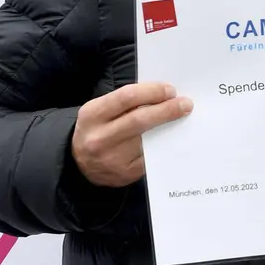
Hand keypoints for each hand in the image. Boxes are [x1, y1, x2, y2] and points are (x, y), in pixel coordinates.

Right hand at [70, 82, 191, 187]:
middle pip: (140, 119)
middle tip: (185, 104)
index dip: (152, 92)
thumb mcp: (100, 110)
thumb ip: (126, 102)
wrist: (79, 163)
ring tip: (182, 118)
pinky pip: (151, 157)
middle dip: (167, 110)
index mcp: (93, 115)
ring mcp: (112, 158)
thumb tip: (163, 94)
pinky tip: (173, 138)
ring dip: (169, 128)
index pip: (126, 97)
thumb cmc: (97, 128)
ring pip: (149, 140)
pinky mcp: (125, 174)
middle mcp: (100, 138)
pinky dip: (164, 146)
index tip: (170, 90)